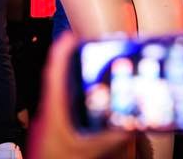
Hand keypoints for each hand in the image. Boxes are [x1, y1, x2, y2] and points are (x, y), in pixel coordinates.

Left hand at [26, 31, 128, 158]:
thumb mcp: (88, 153)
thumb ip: (112, 139)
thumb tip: (133, 125)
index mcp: (53, 114)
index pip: (54, 76)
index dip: (61, 53)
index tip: (70, 36)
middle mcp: (50, 117)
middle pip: (59, 83)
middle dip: (73, 65)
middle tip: (89, 51)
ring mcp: (51, 128)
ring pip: (62, 99)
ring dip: (76, 86)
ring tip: (93, 75)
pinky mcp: (56, 137)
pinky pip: (67, 114)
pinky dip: (79, 106)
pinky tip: (93, 110)